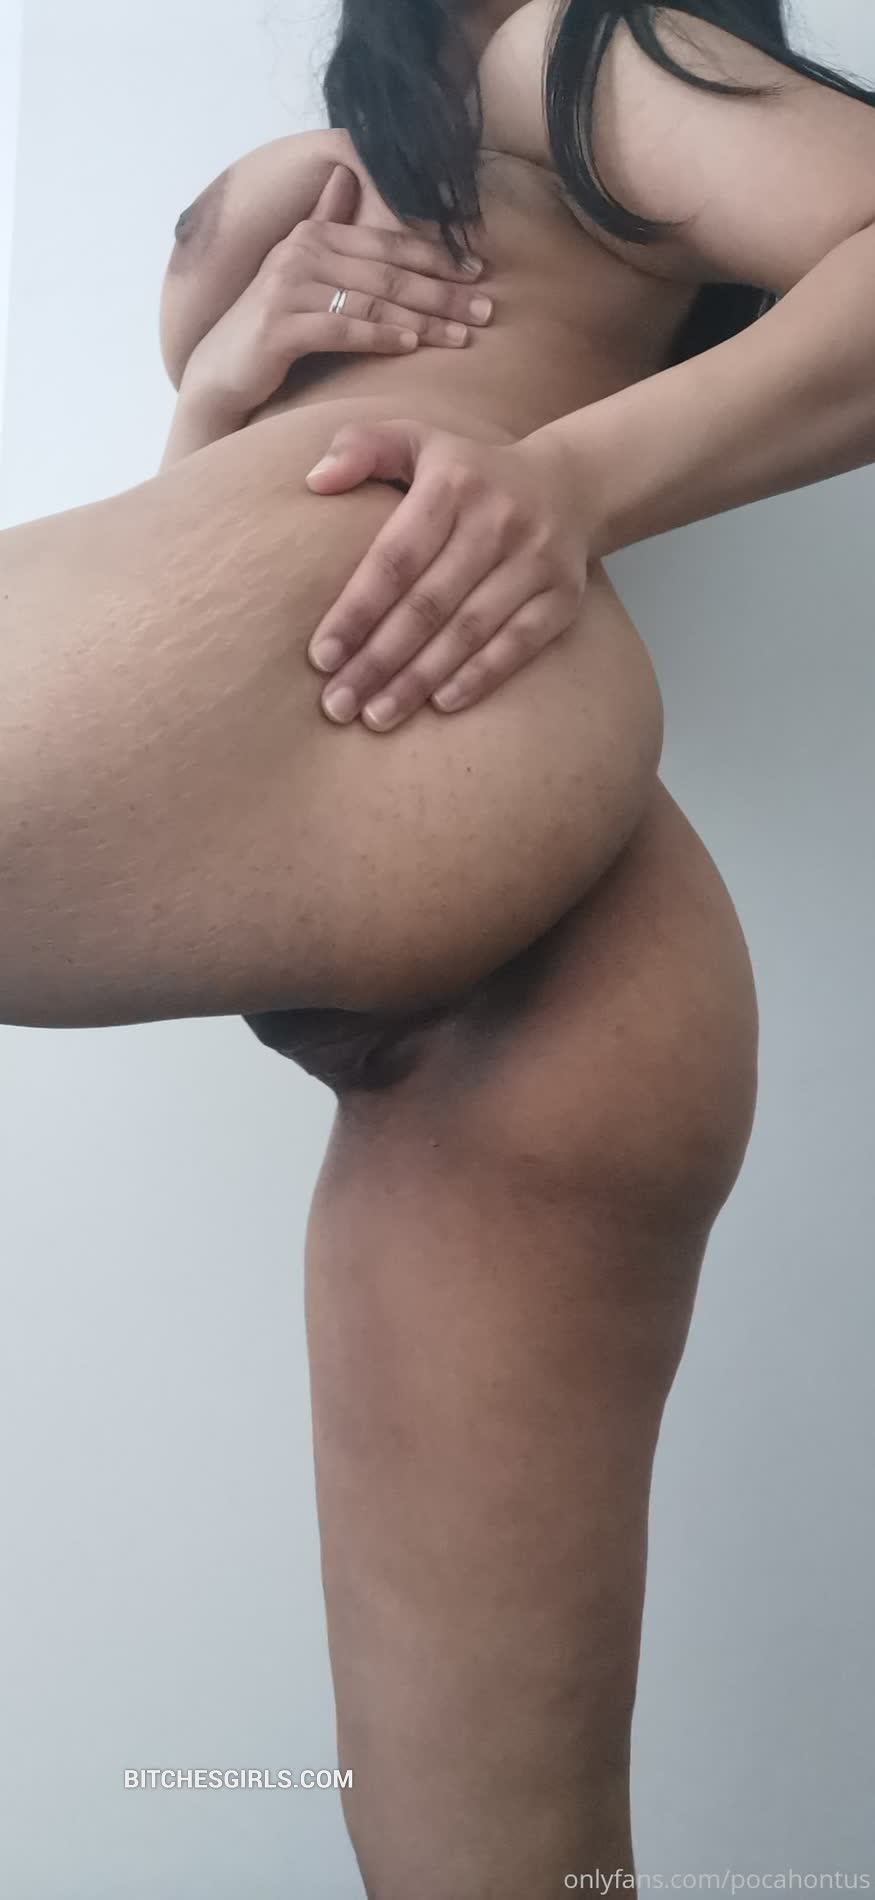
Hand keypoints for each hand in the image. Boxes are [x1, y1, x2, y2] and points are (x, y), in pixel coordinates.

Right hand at [178, 164, 491, 423]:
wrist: (221, 370)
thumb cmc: (271, 325)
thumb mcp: (300, 271)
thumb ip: (326, 224)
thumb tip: (346, 174)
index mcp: (314, 234)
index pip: (388, 244)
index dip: (437, 258)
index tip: (478, 273)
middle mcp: (301, 252)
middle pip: (388, 273)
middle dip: (442, 292)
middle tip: (486, 309)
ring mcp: (288, 288)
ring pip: (372, 302)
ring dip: (424, 320)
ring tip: (462, 335)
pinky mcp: (280, 326)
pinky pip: (344, 329)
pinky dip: (382, 337)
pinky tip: (413, 346)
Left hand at [304, 422, 588, 729]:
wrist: (570, 485)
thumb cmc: (467, 473)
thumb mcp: (417, 439)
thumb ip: (361, 447)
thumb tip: (314, 482)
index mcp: (452, 484)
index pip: (395, 558)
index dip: (357, 611)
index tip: (321, 658)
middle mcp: (497, 521)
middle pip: (428, 605)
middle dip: (378, 660)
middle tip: (337, 704)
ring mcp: (535, 560)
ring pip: (469, 631)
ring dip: (419, 680)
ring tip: (377, 716)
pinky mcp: (562, 595)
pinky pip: (518, 644)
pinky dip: (479, 677)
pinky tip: (440, 704)